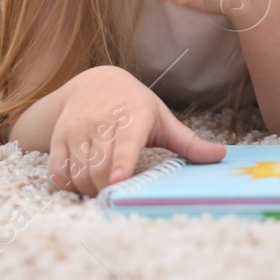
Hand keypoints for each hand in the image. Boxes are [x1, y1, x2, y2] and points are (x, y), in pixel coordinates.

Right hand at [47, 65, 225, 196]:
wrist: (94, 83)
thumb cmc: (135, 105)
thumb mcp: (163, 119)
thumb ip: (189, 142)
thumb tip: (221, 156)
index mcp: (132, 116)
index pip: (126, 142)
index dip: (122, 163)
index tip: (121, 180)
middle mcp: (101, 122)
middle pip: (101, 168)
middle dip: (110, 189)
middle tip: (122, 196)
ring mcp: (76, 131)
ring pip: (80, 174)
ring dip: (92, 191)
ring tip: (106, 189)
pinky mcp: (58, 140)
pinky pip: (59, 173)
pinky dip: (70, 186)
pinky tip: (84, 184)